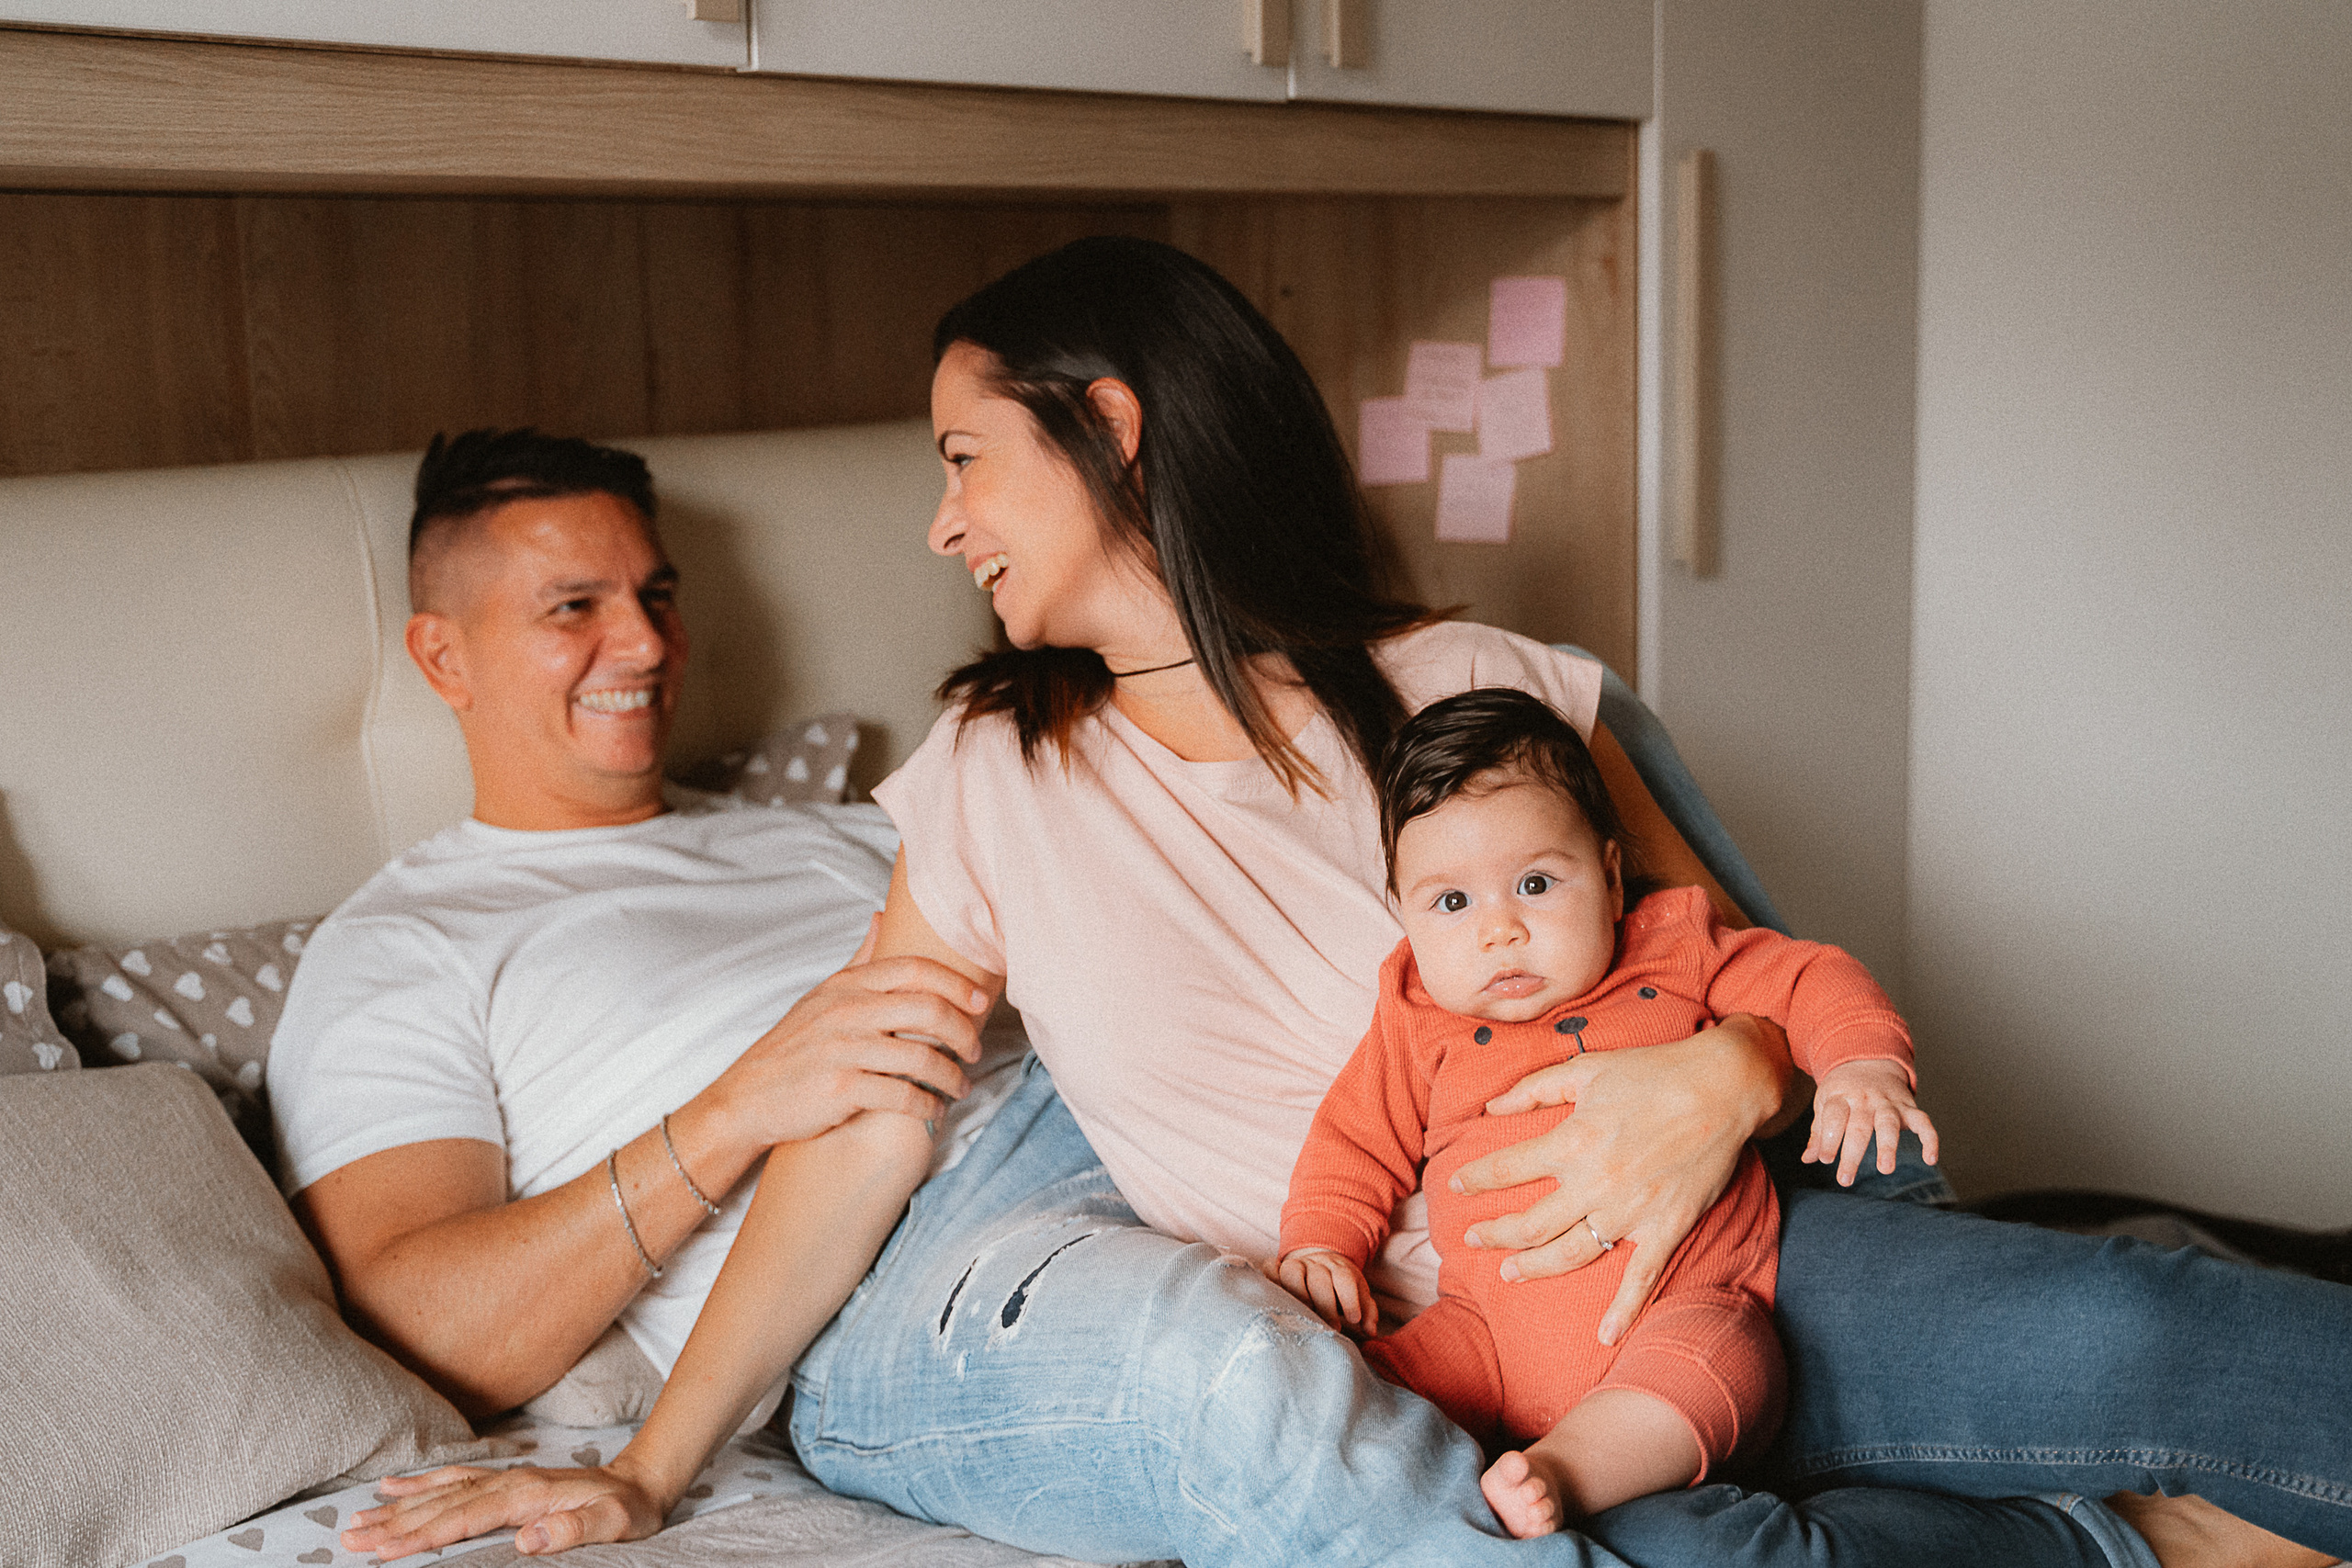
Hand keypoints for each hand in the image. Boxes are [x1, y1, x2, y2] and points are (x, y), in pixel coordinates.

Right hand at [341, 1460, 668, 1558]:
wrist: (642, 1482)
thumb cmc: (629, 1511)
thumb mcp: (615, 1524)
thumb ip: (574, 1529)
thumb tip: (527, 1539)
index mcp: (527, 1496)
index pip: (463, 1518)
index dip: (422, 1535)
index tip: (383, 1550)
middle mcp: (508, 1482)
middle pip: (441, 1504)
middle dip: (394, 1523)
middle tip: (349, 1538)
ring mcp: (504, 1479)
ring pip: (440, 1492)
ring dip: (398, 1507)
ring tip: (356, 1520)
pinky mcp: (504, 1481)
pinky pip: (454, 1479)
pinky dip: (420, 1483)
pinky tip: (391, 1486)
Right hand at [697, 918, 992, 1153]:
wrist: (747, 1097)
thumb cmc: (793, 1046)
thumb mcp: (823, 994)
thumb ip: (859, 959)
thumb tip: (883, 917)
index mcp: (848, 986)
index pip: (917, 970)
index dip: (958, 983)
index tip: (983, 1000)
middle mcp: (847, 1011)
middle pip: (928, 1009)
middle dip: (964, 1030)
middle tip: (976, 1049)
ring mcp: (843, 1050)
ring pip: (921, 1057)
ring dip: (951, 1075)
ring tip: (961, 1086)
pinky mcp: (840, 1089)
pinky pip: (901, 1095)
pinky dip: (927, 1106)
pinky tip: (935, 1111)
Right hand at [1274, 1247, 1378, 1337]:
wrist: (1321, 1263)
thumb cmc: (1340, 1288)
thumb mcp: (1358, 1295)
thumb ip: (1367, 1311)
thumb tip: (1370, 1330)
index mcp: (1338, 1267)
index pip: (1344, 1278)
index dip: (1350, 1299)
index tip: (1354, 1321)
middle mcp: (1315, 1263)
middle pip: (1319, 1277)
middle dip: (1326, 1304)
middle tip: (1334, 1327)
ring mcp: (1295, 1264)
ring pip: (1292, 1271)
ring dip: (1299, 1293)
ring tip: (1306, 1315)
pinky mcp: (1277, 1268)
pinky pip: (1269, 1268)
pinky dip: (1270, 1278)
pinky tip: (1276, 1295)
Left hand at [1449, 1015, 1788, 1345]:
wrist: (1723, 1087)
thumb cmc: (1652, 1072)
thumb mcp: (1585, 1068)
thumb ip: (1533, 1088)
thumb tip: (1492, 1107)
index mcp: (1571, 1141)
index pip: (1506, 1169)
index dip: (1474, 1179)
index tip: (1455, 1184)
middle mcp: (1594, 1183)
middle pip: (1529, 1223)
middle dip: (1494, 1233)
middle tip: (1473, 1237)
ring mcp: (1630, 1211)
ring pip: (1569, 1254)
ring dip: (1533, 1267)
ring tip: (1508, 1272)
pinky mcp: (1666, 1227)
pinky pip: (1641, 1277)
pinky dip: (1623, 1310)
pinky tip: (1606, 1335)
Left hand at [1804, 1058, 1938, 1185]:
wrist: (1867, 1060)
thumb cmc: (1842, 1090)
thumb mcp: (1825, 1103)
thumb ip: (1819, 1132)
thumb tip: (1807, 1159)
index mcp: (1840, 1097)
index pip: (1833, 1117)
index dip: (1828, 1138)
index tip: (1825, 1160)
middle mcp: (1864, 1099)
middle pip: (1859, 1126)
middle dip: (1852, 1154)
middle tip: (1845, 1179)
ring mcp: (1888, 1102)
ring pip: (1889, 1123)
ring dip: (1888, 1146)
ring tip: (1885, 1169)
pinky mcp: (1908, 1107)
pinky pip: (1923, 1121)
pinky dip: (1930, 1139)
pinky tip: (1930, 1159)